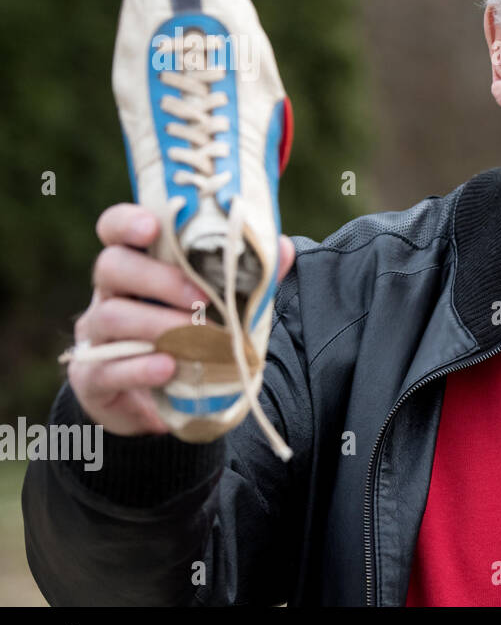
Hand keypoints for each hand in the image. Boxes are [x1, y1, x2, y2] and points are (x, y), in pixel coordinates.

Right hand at [68, 203, 296, 436]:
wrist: (167, 401)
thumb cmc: (193, 335)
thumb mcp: (222, 304)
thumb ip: (249, 275)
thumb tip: (282, 247)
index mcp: (138, 265)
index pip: (115, 229)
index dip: (127, 222)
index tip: (152, 227)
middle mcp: (110, 293)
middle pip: (112, 266)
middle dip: (158, 278)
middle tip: (201, 297)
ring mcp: (97, 335)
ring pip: (110, 316)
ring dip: (159, 324)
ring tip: (198, 337)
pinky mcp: (94, 378)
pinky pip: (107, 368)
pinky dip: (140, 367)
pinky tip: (168, 368)